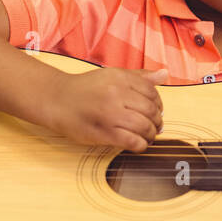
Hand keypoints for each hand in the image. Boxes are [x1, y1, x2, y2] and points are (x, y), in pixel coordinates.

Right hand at [43, 66, 166, 150]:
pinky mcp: (103, 132)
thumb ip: (139, 76)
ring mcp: (110, 114)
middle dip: (157, 121)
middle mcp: (116, 94)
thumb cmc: (86, 89)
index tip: (157, 111)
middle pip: (150, 110)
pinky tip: (138, 144)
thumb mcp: (112, 75)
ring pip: (144, 127)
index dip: (159, 104)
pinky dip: (140, 145)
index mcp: (120, 78)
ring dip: (151, 134)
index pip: (152, 92)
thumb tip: (164, 75)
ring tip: (149, 136)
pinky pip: (131, 141)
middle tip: (156, 126)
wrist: (57, 100)